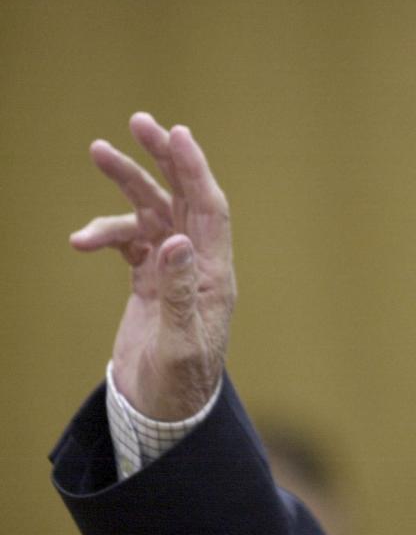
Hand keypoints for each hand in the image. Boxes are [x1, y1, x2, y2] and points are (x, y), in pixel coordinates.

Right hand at [70, 112, 235, 420]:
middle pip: (185, 199)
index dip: (195, 171)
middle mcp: (199, 265)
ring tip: (98, 151)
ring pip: (153, 213)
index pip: (210, 210)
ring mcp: (175, 271)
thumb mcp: (177, 344)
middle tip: (140, 121)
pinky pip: (130, 242)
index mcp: (216, 276)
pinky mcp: (152, 282)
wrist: (163, 414)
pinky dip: (106, 234)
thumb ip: (179, 294)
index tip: (177, 134)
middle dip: (165, 159)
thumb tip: (178, 242)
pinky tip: (80, 242)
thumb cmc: (177, 386)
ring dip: (127, 185)